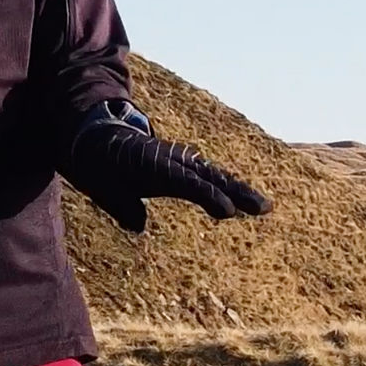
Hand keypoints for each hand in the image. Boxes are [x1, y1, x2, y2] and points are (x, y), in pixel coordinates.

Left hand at [64, 122, 270, 233]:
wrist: (101, 139)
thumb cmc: (102, 168)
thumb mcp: (104, 188)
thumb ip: (121, 206)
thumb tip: (139, 226)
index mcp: (152, 165)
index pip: (185, 182)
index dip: (208, 195)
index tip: (229, 211)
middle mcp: (172, 159)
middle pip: (209, 176)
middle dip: (237, 191)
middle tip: (262, 208)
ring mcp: (180, 159)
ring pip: (214, 174)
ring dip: (239, 190)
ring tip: (264, 207)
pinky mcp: (183, 164)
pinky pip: (209, 175)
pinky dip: (227, 186)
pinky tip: (245, 200)